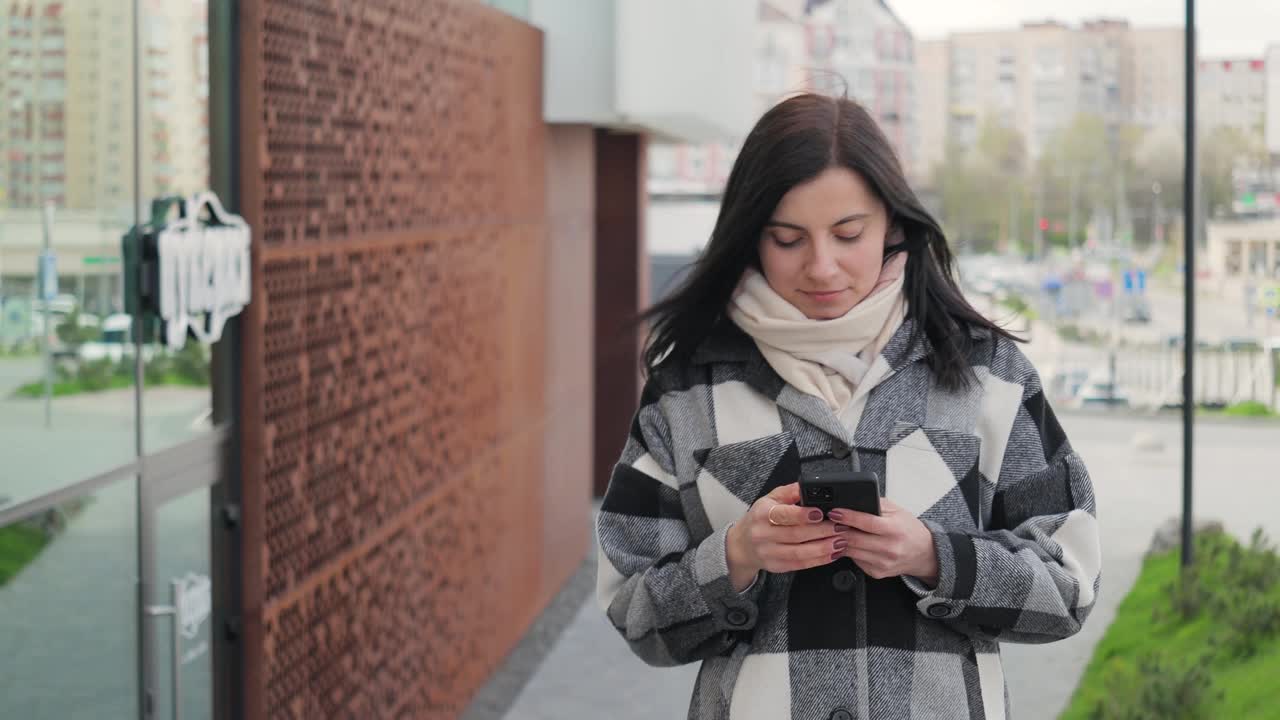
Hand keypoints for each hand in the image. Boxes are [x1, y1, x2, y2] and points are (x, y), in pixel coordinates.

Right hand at [725, 483, 848, 590]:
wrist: (742, 544)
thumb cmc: (759, 518)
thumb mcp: (770, 499)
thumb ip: (790, 492)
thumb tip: (808, 485)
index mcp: (762, 514)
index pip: (783, 515)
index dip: (803, 515)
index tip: (821, 513)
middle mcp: (763, 534)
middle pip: (796, 535)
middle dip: (821, 531)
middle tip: (840, 527)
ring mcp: (768, 552)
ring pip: (800, 553)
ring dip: (823, 548)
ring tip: (840, 542)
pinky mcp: (776, 566)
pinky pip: (800, 565)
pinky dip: (819, 560)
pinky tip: (832, 554)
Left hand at [829, 498, 938, 583]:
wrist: (924, 553)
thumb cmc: (909, 530)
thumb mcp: (897, 510)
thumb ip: (877, 504)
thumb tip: (854, 500)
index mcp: (895, 529)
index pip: (867, 523)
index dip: (848, 517)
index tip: (835, 512)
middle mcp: (890, 548)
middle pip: (855, 539)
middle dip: (837, 529)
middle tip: (828, 521)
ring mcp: (883, 563)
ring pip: (851, 551)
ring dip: (838, 541)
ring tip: (833, 531)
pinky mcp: (877, 572)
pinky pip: (855, 561)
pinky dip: (848, 552)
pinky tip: (848, 543)